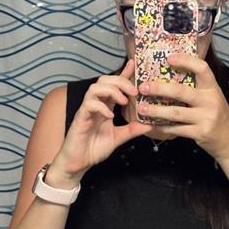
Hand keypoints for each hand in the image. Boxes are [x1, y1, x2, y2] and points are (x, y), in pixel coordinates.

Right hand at [51, 59, 151, 181]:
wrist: (78, 163)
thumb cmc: (94, 149)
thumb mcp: (118, 138)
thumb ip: (132, 130)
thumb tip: (150, 125)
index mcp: (105, 106)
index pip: (114, 85)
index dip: (123, 74)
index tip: (135, 65)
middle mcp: (95, 105)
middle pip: (104, 80)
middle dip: (120, 81)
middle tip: (134, 91)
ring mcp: (86, 110)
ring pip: (95, 88)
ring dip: (111, 91)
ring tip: (123, 101)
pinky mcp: (80, 118)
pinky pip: (89, 105)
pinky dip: (101, 107)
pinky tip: (110, 115)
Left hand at [137, 54, 228, 162]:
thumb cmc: (217, 116)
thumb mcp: (213, 98)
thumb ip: (198, 88)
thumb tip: (172, 74)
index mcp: (213, 88)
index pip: (201, 68)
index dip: (185, 61)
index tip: (168, 58)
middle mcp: (210, 101)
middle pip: (181, 91)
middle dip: (159, 88)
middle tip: (143, 87)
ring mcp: (205, 118)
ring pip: (175, 113)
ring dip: (156, 111)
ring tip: (141, 109)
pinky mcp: (200, 133)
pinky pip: (177, 129)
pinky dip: (163, 127)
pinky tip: (152, 125)